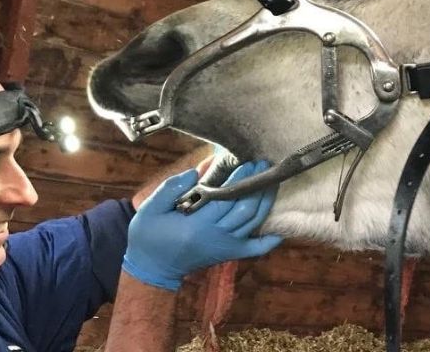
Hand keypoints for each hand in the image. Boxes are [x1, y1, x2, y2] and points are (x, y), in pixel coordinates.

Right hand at [123, 161, 282, 290]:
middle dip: (257, 184)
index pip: (227, 198)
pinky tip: (281, 227)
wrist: (153, 267)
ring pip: (255, 222)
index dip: (241, 179)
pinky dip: (270, 239)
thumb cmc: (149, 235)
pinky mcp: (230, 254)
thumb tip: (196, 172)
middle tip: (263, 164)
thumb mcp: (150, 208)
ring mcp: (226, 247)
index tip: (248, 162)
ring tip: (271, 180)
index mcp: (197, 224)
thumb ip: (171, 188)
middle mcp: (217, 236)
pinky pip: (256, 248)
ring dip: (266, 201)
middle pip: (247, 209)